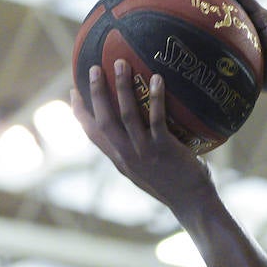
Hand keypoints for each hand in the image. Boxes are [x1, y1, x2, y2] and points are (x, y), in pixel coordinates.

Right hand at [71, 59, 214, 208]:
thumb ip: (138, 153)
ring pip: (126, 114)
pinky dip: (155, 98)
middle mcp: (126, 155)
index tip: (74, 91)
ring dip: (122, 87)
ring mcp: (144, 151)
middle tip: (95, 66)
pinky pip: (156, 119)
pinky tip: (157, 79)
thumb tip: (142, 131)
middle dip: (97, 92)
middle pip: (103, 119)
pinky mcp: (164, 149)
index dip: (79, 112)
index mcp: (119, 159)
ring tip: (121, 63)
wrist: (192, 204)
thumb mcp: (147, 171)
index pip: (92, 133)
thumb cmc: (175, 186)